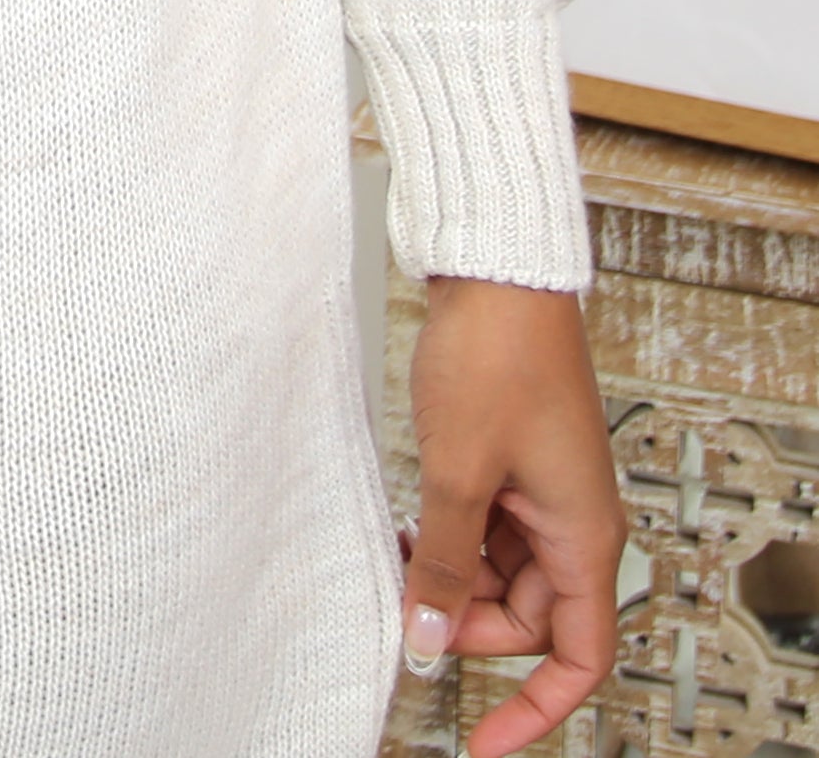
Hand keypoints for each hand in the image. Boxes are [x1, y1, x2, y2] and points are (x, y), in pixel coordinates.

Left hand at [400, 276, 623, 753]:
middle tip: (404, 618)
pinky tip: (401, 530)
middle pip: (528, 618)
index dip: (535, 709)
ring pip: (497, 574)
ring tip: (391, 566)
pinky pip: (481, 529)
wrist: (497, 265)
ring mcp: (542, 489)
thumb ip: (442, 563)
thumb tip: (426, 640)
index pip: (577, 656)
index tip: (485, 742)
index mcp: (583, 535)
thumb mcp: (458, 473)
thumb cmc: (496, 353)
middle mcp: (572, 519)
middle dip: (465, 628)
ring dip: (446, 578)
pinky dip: (444, 539)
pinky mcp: (512, 460)